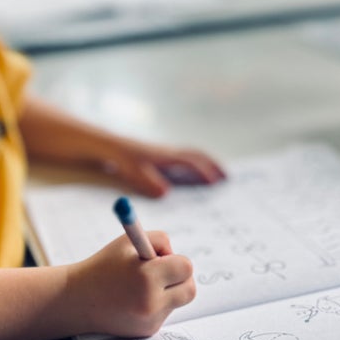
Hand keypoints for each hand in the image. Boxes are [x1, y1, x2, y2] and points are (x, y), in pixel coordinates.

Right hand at [67, 232, 195, 337]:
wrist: (78, 299)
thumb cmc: (104, 266)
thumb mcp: (127, 241)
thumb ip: (158, 240)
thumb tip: (176, 255)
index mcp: (147, 276)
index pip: (186, 268)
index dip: (175, 260)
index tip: (162, 259)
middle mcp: (152, 302)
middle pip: (189, 289)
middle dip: (180, 279)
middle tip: (163, 273)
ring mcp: (150, 320)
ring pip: (177, 301)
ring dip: (167, 291)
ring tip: (141, 286)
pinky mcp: (147, 331)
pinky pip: (164, 313)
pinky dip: (156, 304)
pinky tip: (133, 301)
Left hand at [100, 139, 226, 196]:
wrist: (111, 146)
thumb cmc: (123, 160)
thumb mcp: (134, 173)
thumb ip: (149, 183)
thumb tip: (166, 193)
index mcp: (165, 157)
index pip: (190, 163)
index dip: (203, 172)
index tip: (216, 182)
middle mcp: (169, 152)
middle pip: (197, 156)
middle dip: (213, 165)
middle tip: (227, 177)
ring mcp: (167, 152)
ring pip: (192, 155)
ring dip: (207, 163)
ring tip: (219, 175)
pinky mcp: (163, 155)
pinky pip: (186, 157)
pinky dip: (196, 163)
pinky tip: (197, 173)